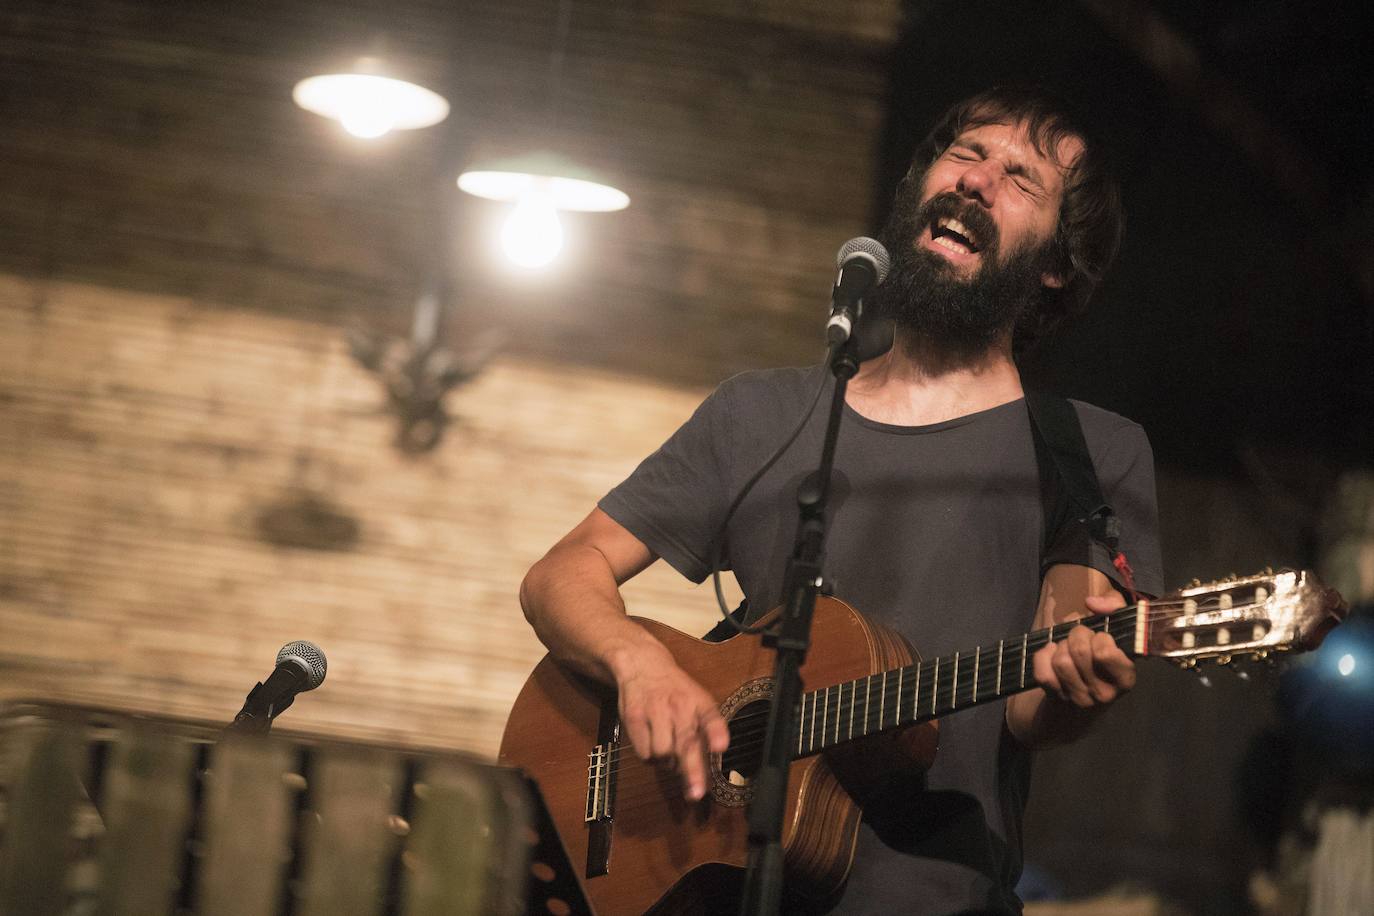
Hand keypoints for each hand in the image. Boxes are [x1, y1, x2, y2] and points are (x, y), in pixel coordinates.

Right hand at [615, 651, 729, 800]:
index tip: (721, 746)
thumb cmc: (675, 690)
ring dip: (666, 762)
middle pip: (685, 744)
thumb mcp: (697, 699)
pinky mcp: (634, 717)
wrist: (642, 665)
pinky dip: (649, 756)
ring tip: (667, 749)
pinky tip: (651, 744)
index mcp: (699, 702)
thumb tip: (714, 761)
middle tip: (696, 793)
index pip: (711, 717)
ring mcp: (655, 711)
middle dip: (692, 771)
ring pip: (662, 754)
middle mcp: (678, 705)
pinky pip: (643, 752)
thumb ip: (707, 728)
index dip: (716, 733)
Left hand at [1031, 593, 1135, 708]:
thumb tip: (1091, 603)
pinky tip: (1052, 655)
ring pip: (1061, 662)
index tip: (1101, 638)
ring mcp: (1080, 700)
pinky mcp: (1057, 700)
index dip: (1099, 637)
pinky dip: (1044, 657)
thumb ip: (1113, 604)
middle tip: (1081, 638)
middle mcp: (1105, 694)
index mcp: (1126, 678)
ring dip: (1061, 647)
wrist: (1086, 690)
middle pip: (1079, 652)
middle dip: (1077, 636)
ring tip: (1068, 648)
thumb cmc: (1103, 651)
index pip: (1105, 653)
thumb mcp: (1116, 626)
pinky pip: (1043, 673)